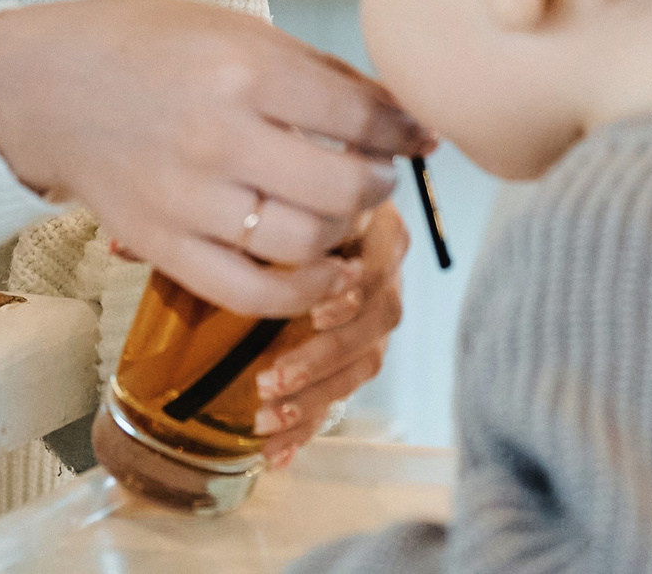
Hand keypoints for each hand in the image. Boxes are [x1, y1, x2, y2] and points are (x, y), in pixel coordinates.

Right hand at [0, 0, 426, 316]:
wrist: (44, 86)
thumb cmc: (143, 46)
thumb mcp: (233, 28)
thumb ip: (317, 72)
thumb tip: (402, 113)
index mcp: (241, 68)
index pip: (357, 117)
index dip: (403, 131)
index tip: (417, 135)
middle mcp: (218, 135)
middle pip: (342, 187)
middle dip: (379, 183)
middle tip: (378, 173)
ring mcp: (188, 198)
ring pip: (306, 242)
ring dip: (344, 231)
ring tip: (342, 210)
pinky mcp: (163, 244)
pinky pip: (252, 292)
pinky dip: (303, 292)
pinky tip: (324, 270)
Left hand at [251, 201, 408, 465]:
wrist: (281, 216)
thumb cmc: (283, 201)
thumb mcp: (290, 196)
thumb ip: (292, 217)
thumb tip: (271, 231)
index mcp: (377, 232)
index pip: (379, 270)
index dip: (351, 296)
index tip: (316, 314)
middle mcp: (387, 278)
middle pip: (371, 327)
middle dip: (319, 360)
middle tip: (269, 381)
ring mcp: (376, 321)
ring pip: (360, 367)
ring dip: (312, 400)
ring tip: (265, 421)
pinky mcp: (356, 356)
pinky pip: (340, 396)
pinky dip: (307, 427)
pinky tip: (278, 454)